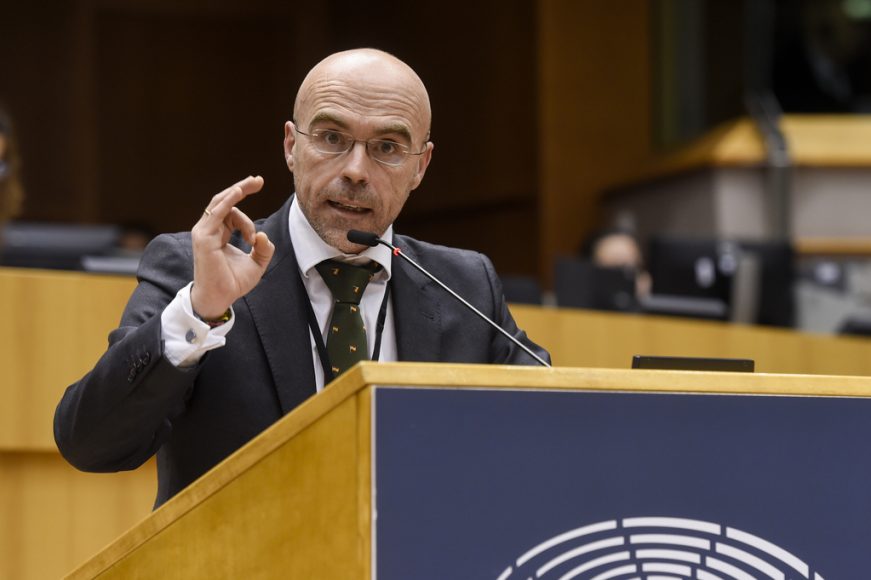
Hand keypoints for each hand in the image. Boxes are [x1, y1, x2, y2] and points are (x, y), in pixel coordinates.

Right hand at [190, 176, 274, 318]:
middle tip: (259, 179)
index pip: (231, 214)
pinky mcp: (204, 237)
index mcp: (218, 234)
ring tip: (254, 183)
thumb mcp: (256, 264)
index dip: (248, 222)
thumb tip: (264, 235)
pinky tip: (239, 191)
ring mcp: (204, 232)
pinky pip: (216, 212)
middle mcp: (209, 229)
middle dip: (242, 188)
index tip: (256, 238)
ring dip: (239, 192)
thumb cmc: (233, 283)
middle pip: (224, 201)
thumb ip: (263, 249)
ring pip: (222, 203)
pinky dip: (228, 200)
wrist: (220, 298)